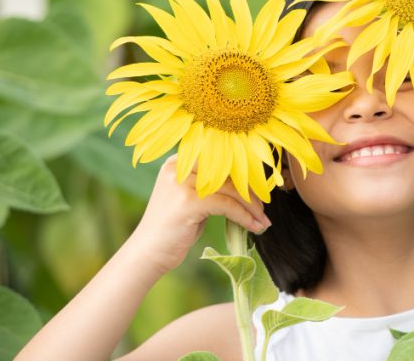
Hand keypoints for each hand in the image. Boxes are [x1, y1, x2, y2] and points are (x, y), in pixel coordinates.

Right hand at [126, 154, 271, 275]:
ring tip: (263, 221)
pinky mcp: (188, 201)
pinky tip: (254, 227)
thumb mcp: (195, 199)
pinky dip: (244, 217)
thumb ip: (215, 186)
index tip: (263, 191)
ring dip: (252, 207)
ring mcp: (182, 182)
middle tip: (264, 209)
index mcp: (181, 160)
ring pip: (231, 189)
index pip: (223, 159)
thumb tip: (252, 183)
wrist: (149, 253)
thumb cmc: (175, 228)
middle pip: (229, 172)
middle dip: (251, 192)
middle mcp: (180, 166)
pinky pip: (227, 205)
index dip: (246, 175)